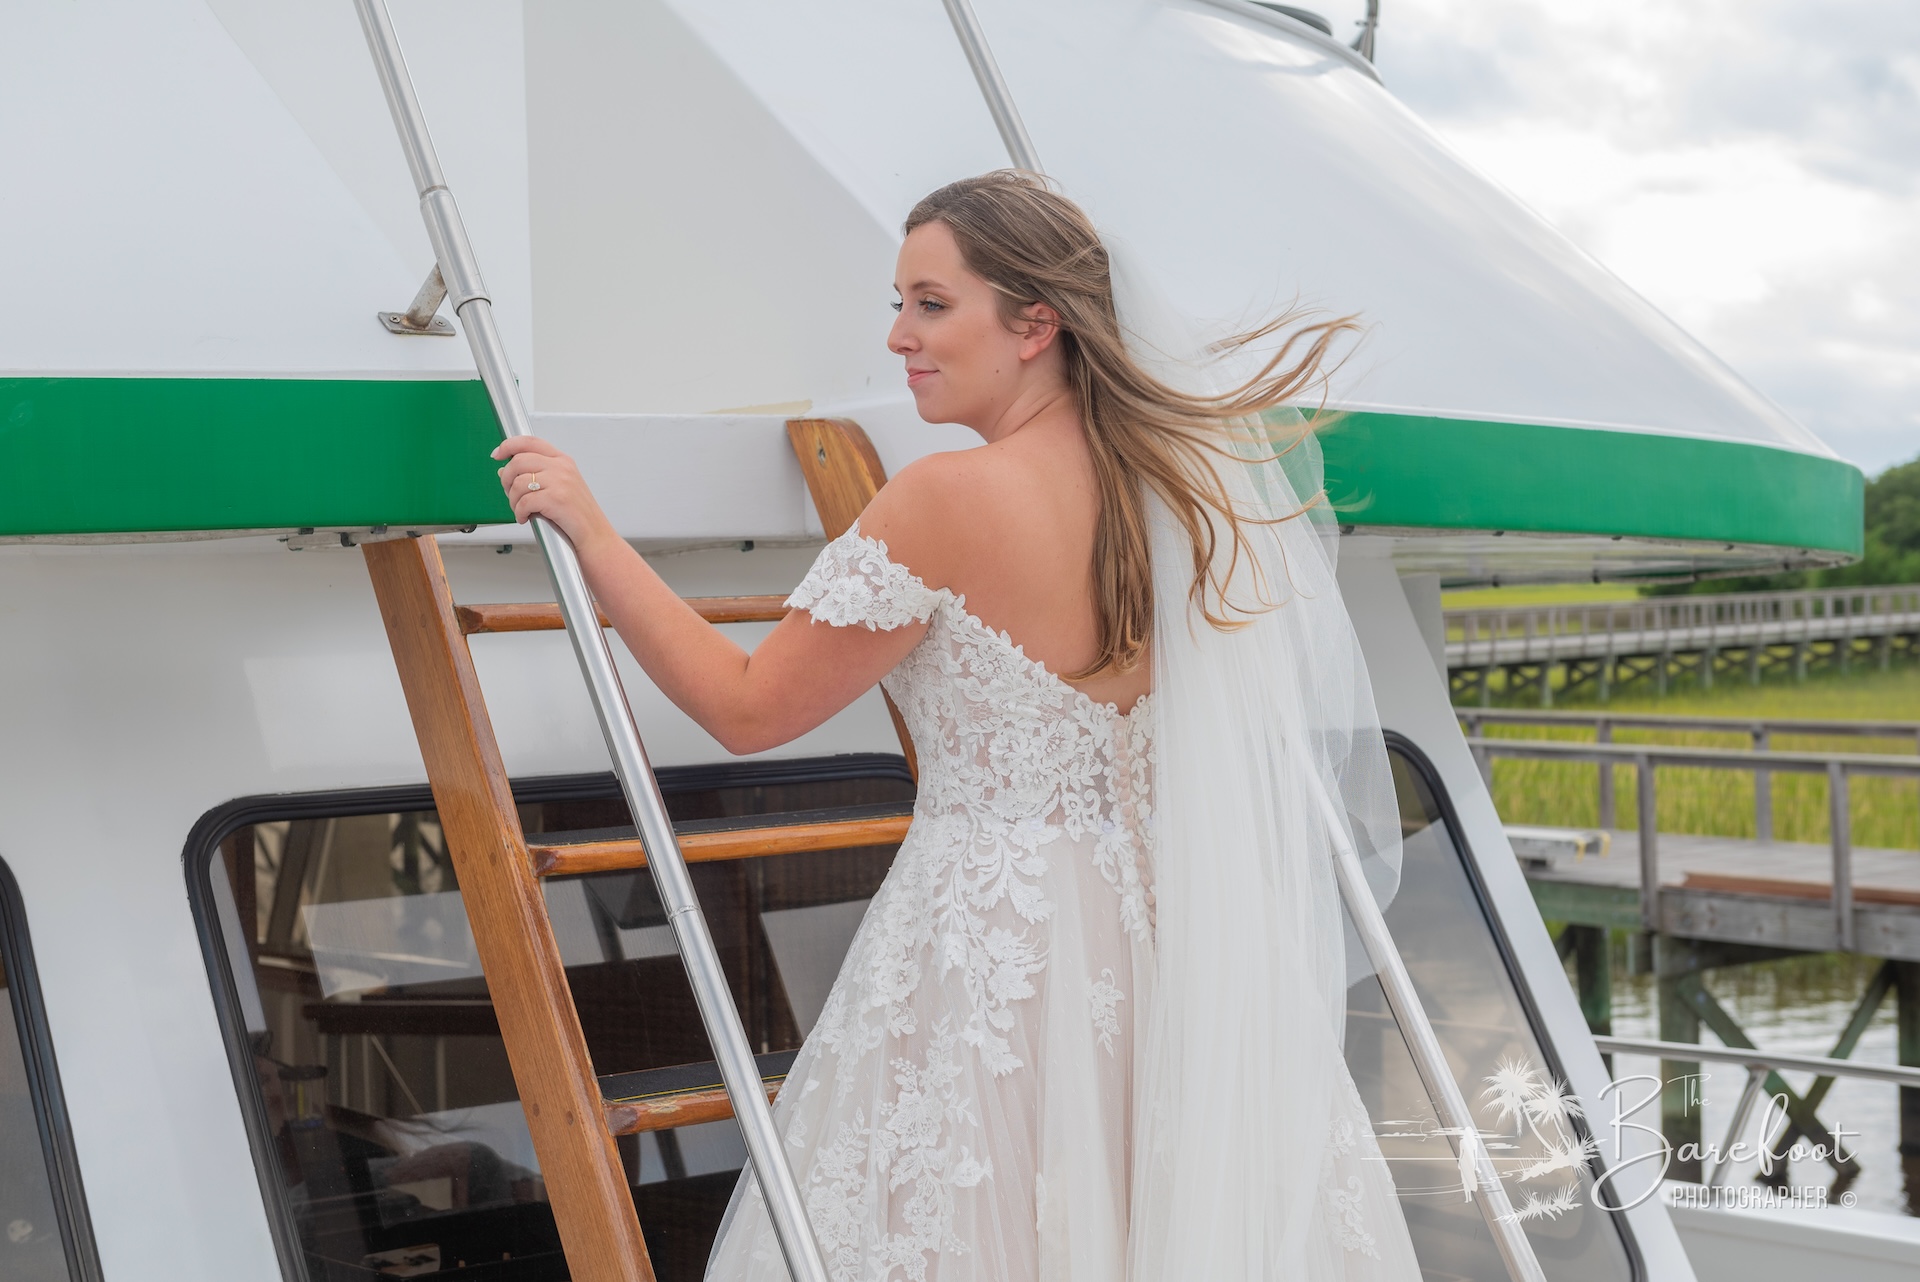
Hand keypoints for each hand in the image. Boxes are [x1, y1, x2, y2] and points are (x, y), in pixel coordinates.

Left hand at [492, 436, 617, 555]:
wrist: (595, 534)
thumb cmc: (577, 514)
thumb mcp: (559, 486)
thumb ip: (534, 475)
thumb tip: (504, 470)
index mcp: (562, 460)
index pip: (530, 441)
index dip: (509, 445)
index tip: (498, 454)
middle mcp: (561, 467)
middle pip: (518, 461)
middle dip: (506, 478)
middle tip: (509, 492)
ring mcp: (560, 482)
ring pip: (518, 483)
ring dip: (513, 500)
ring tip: (520, 510)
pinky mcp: (556, 499)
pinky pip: (524, 502)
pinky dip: (519, 512)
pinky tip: (525, 517)